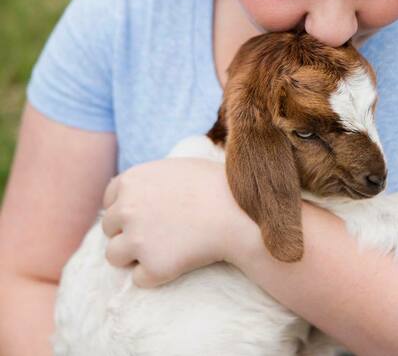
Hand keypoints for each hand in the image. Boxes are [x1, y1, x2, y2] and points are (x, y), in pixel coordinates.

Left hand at [101, 157, 256, 287]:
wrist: (239, 212)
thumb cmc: (217, 185)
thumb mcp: (178, 168)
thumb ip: (153, 178)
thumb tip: (140, 192)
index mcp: (131, 180)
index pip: (110, 200)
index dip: (125, 210)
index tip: (143, 217)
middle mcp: (126, 209)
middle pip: (109, 228)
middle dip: (128, 232)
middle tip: (157, 235)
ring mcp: (136, 239)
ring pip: (114, 256)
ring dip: (133, 257)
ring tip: (161, 252)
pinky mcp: (153, 267)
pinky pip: (139, 279)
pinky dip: (155, 275)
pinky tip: (177, 263)